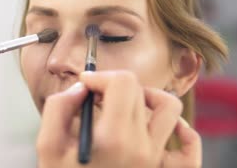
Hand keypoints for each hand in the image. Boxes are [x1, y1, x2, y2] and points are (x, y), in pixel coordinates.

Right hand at [36, 70, 200, 167]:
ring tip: (128, 103)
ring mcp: (155, 160)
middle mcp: (140, 147)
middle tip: (95, 97)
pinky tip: (167, 127)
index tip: (86, 85)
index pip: (123, 83)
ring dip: (150, 97)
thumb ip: (59, 108)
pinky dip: (184, 132)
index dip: (101, 76)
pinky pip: (189, 150)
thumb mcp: (48, 146)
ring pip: (169, 109)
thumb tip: (80, 88)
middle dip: (114, 85)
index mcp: (113, 138)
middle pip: (139, 91)